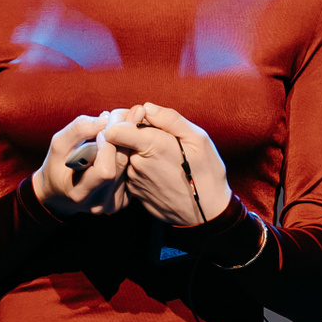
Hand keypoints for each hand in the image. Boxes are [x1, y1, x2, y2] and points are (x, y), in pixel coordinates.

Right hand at [32, 111, 135, 215]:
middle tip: (123, 117)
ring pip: (129, 167)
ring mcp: (112, 204)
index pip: (105, 171)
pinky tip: (121, 146)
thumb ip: (79, 130)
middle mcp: (99, 203)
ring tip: (122, 128)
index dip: (107, 146)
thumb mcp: (59, 144)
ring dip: (127, 145)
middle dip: (121, 139)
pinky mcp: (122, 200)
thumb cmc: (57, 166)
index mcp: (79, 193)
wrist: (59, 193)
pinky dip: (128, 156)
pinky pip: (130, 173)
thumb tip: (106, 118)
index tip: (103, 129)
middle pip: (121, 166)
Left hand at [100, 103, 230, 227]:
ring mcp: (134, 180)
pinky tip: (159, 168)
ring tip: (161, 154)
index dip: (122, 118)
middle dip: (132, 132)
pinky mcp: (135, 192)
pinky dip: (140, 165)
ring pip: (125, 154)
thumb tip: (146, 107)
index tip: (138, 117)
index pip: (114, 127)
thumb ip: (169, 119)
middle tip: (155, 134)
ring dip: (137, 150)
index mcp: (151, 146)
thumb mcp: (198, 138)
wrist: (207, 214)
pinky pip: (130, 170)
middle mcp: (136, 164)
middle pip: (119, 139)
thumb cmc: (206, 173)